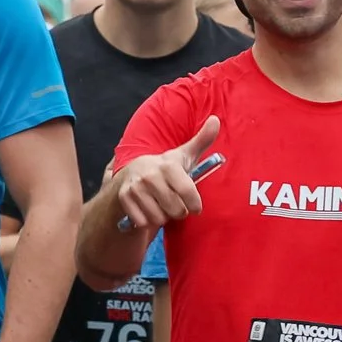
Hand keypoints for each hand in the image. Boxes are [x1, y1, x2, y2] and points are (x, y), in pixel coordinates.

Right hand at [111, 116, 221, 233]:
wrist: (131, 172)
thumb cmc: (165, 168)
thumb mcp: (184, 154)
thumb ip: (202, 139)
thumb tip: (216, 119)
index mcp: (168, 165)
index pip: (189, 195)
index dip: (195, 205)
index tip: (194, 205)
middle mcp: (150, 175)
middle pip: (177, 210)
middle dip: (179, 211)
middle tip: (175, 203)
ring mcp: (135, 187)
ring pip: (159, 218)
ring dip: (163, 216)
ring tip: (161, 204)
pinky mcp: (124, 198)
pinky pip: (143, 222)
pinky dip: (147, 220)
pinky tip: (148, 208)